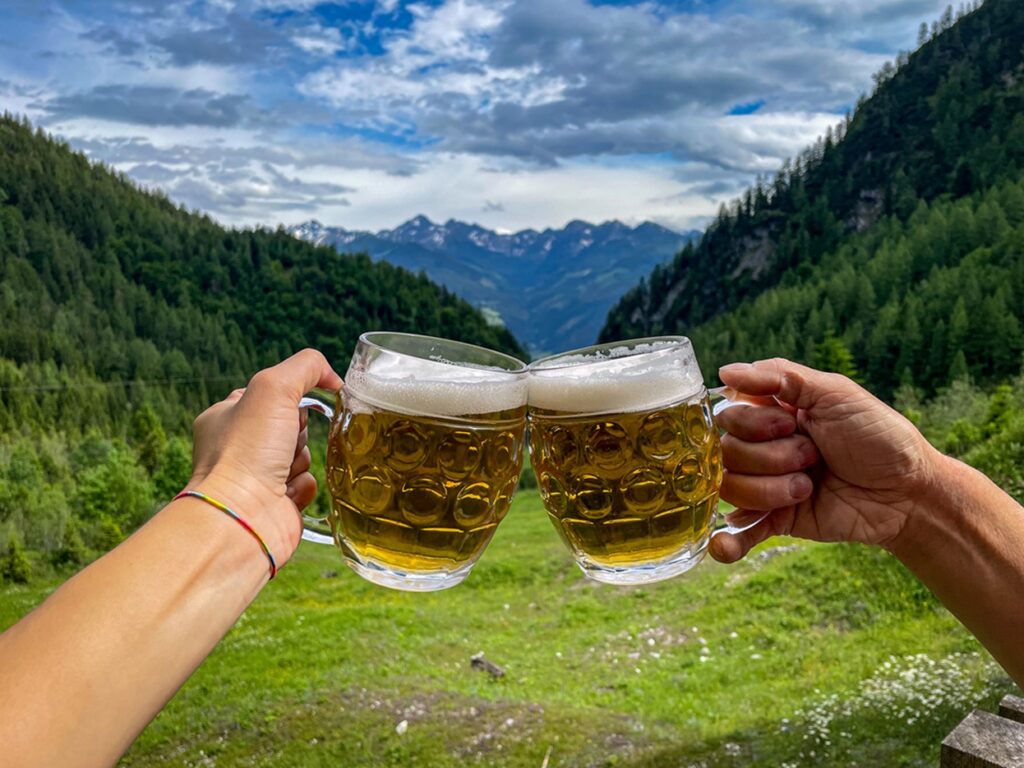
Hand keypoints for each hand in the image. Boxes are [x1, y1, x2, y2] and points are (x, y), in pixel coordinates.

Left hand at [188, 349, 341, 564]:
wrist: (242, 517)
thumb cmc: (247, 450)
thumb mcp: (273, 387)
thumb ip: (306, 367)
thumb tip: (333, 378)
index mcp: (225, 418)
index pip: (268, 396)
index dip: (289, 398)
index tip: (294, 407)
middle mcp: (237, 448)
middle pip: (291, 426)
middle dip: (297, 432)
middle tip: (286, 441)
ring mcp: (256, 478)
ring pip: (302, 455)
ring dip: (301, 460)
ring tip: (283, 472)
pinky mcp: (276, 505)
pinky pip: (306, 484)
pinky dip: (303, 486)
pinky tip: (288, 491)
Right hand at [709, 358, 942, 562]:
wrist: (910, 492)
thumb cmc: (878, 435)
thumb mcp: (834, 392)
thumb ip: (779, 376)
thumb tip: (724, 370)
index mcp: (771, 412)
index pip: (728, 416)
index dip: (752, 423)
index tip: (790, 424)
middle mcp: (762, 447)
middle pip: (725, 453)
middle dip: (769, 457)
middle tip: (811, 457)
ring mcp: (765, 484)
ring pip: (731, 488)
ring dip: (768, 490)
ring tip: (806, 488)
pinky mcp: (776, 520)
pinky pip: (739, 532)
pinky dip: (728, 541)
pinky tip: (724, 547)